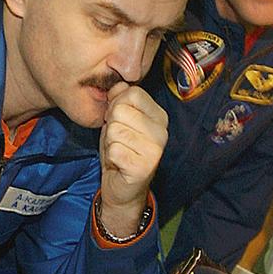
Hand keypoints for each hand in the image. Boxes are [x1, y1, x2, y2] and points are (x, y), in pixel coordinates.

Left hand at [98, 83, 167, 236]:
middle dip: (111, 125)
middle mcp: (162, 132)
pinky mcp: (144, 167)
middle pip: (120, 110)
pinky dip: (111, 157)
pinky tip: (120, 163)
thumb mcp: (119, 120)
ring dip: (110, 142)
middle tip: (118, 139)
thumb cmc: (122, 151)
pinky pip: (114, 150)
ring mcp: (155, 150)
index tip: (119, 120)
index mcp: (159, 116)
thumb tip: (118, 85)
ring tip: (119, 151)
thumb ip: (119, 99)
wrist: (123, 188)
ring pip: (114, 130)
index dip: (116, 104)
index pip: (132, 92)